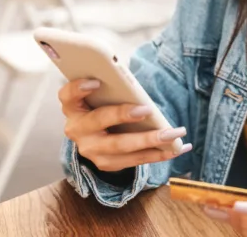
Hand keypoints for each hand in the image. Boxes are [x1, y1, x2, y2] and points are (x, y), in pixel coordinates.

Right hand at [59, 78, 190, 171]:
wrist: (94, 136)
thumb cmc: (102, 105)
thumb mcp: (100, 95)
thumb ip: (111, 89)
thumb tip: (135, 86)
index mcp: (73, 107)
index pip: (68, 96)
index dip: (79, 89)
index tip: (97, 82)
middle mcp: (77, 130)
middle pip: (99, 121)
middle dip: (123, 115)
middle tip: (148, 110)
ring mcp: (90, 151)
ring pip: (120, 147)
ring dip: (151, 140)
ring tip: (175, 134)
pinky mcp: (106, 164)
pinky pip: (134, 161)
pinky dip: (158, 154)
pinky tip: (178, 148)